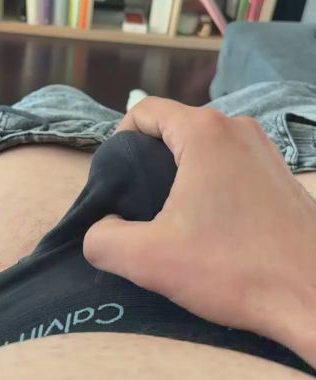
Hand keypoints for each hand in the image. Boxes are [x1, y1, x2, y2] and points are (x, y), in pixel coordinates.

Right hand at [84, 98, 315, 367]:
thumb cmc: (235, 269)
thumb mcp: (151, 260)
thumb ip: (104, 240)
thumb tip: (98, 230)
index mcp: (204, 132)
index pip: (145, 110)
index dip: (119, 140)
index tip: (117, 181)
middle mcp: (237, 127)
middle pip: (174, 127)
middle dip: (150, 161)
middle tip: (142, 207)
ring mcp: (264, 148)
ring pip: (204, 146)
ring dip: (182, 174)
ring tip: (176, 220)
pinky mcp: (280, 171)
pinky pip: (230, 162)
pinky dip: (211, 183)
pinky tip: (214, 224)